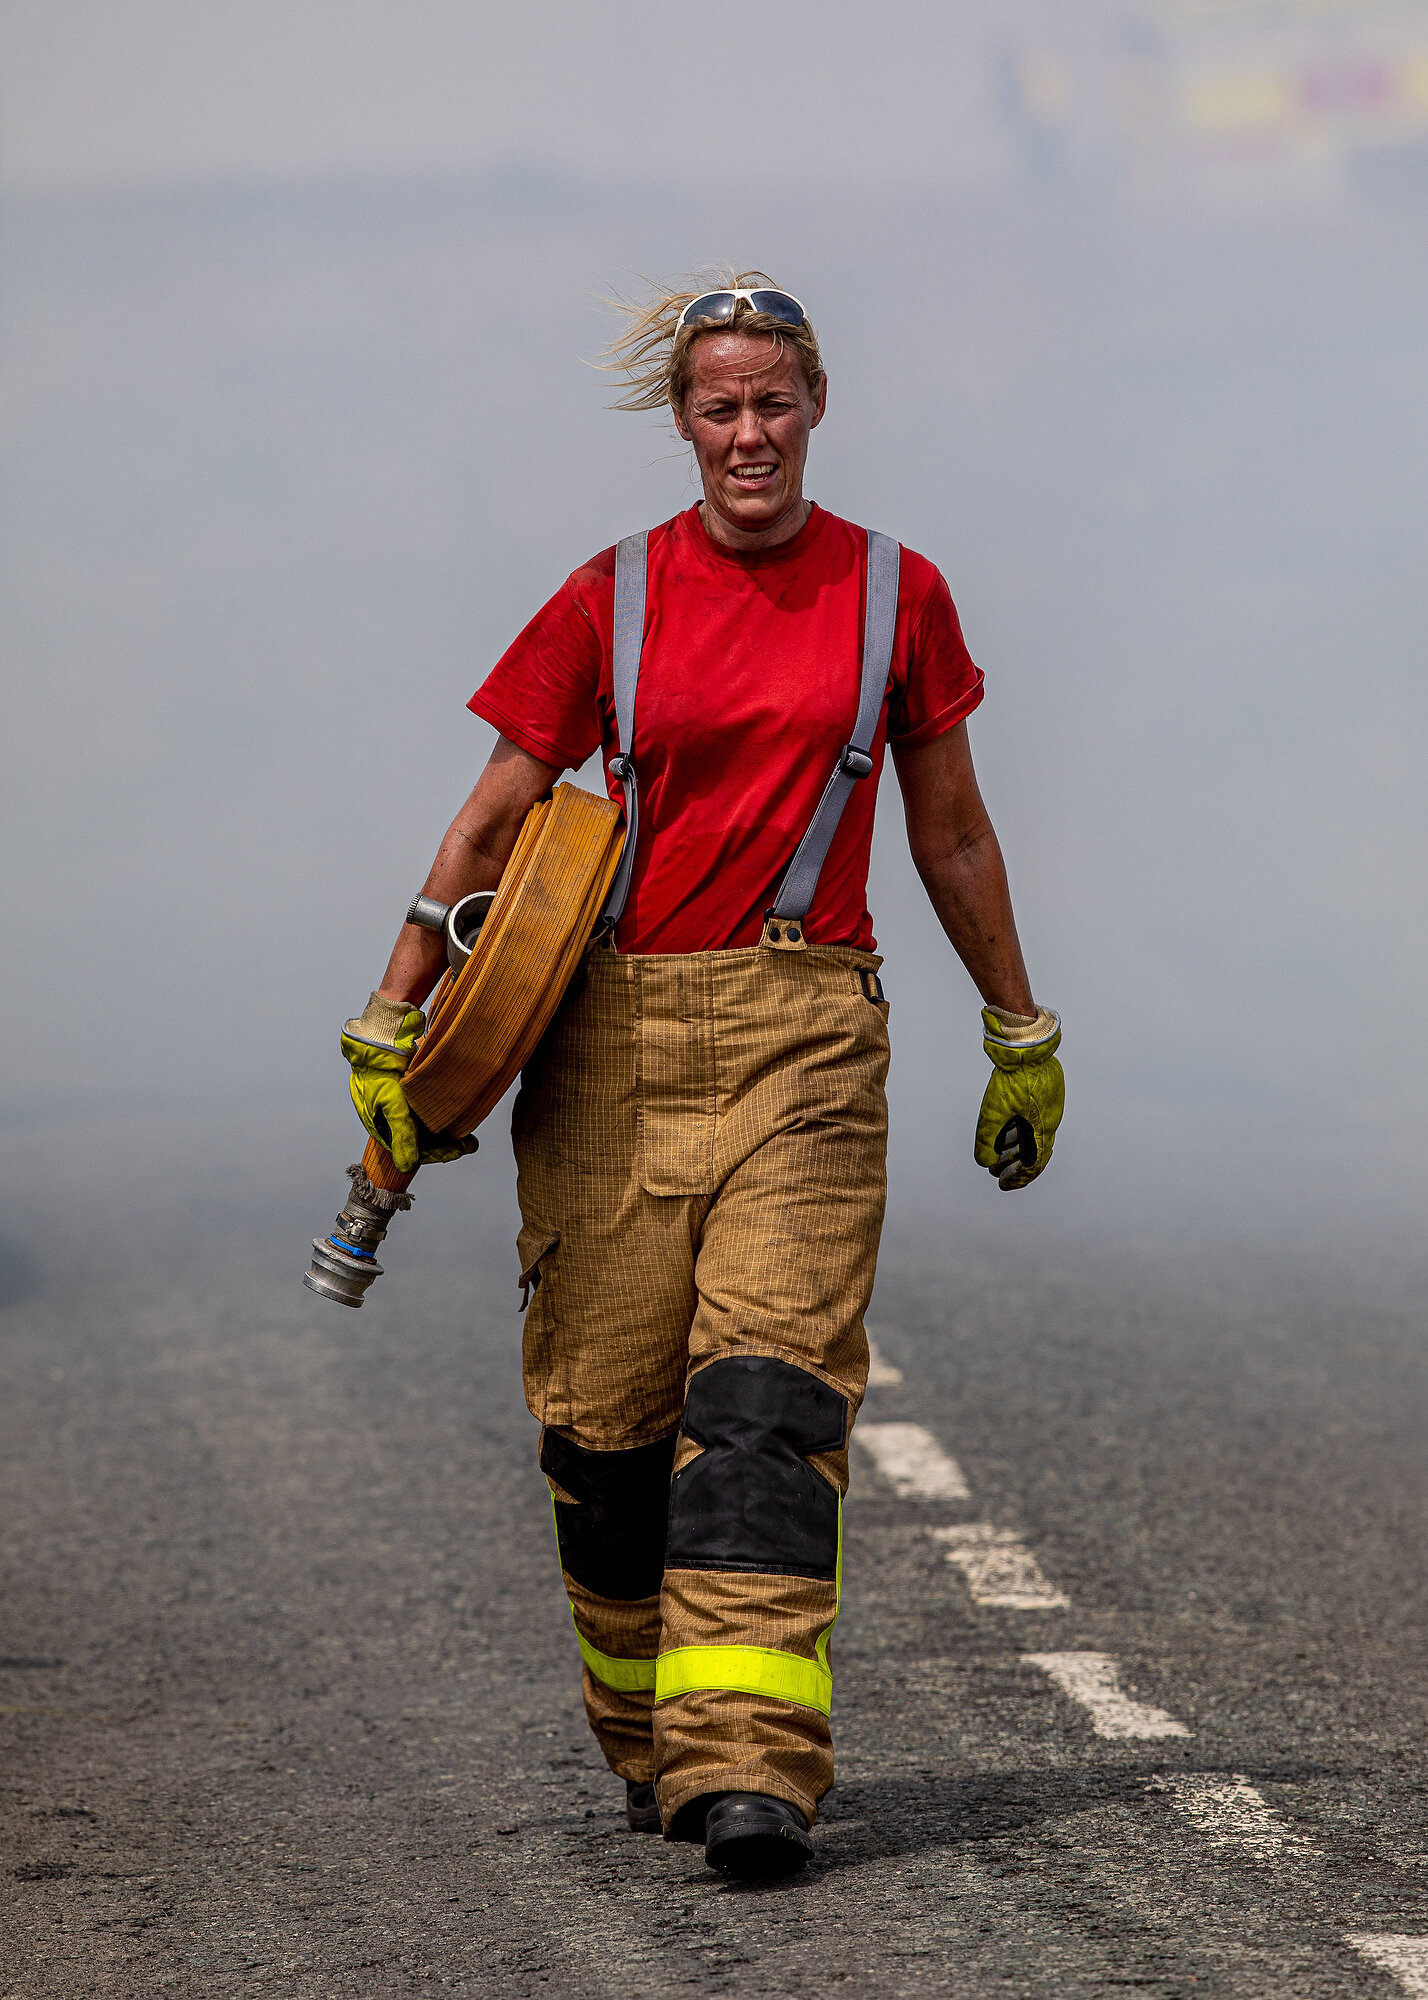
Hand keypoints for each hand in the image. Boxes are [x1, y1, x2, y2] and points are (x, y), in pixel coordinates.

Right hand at [341, 993, 477, 1174]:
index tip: (460, 1150)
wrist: (376, 1041)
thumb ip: (401, 1136)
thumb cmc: (378, 1075)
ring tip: (469, 1134)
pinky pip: (431, 1108)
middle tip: (471, 1144)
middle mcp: (397, 1122)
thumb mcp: (391, 1106)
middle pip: (425, 1142)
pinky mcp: (413, 1093)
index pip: (415, 1152)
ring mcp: (405, 1107)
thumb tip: (407, 1168)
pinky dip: (445, 1112)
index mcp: (387, 1131)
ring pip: (430, 1126)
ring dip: (449, 1130)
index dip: (439, 1153)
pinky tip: (461, 1111)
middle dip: (448, 1145)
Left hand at [973, 1006, 1063, 1191]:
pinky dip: (1018, 1131)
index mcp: (1042, 1127)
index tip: (1002, 1185)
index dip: (1018, 1177)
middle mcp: (1048, 1119)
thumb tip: (985, 1162)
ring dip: (1014, 1148)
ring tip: (997, 1155)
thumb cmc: (1014, 1076)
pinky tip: (1005, 1129)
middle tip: (997, 1174)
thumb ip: (988, 1138)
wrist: (1026, 1043)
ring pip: (1032, 1136)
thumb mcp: (994, 1110)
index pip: (1033, 1164)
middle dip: (1014, 1166)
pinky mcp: (1042, 1095)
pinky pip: (1032, 1121)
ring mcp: (1046, 1107)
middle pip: (1034, 1152)